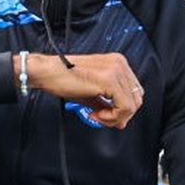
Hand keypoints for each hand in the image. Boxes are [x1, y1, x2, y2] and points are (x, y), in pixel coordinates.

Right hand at [22, 52, 143, 129]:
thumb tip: (121, 121)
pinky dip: (112, 117)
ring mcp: (116, 70)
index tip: (106, 115)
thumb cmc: (64, 78)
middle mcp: (119, 64)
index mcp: (117, 63)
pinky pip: (124, 107)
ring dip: (115, 117)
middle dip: (121, 115)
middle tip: (102, 118)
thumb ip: (109, 105)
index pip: (134, 92)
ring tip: (97, 116)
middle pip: (136, 99)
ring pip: (132, 105)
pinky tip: (96, 114)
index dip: (123, 109)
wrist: (47, 72)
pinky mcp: (110, 80)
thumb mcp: (92, 93)